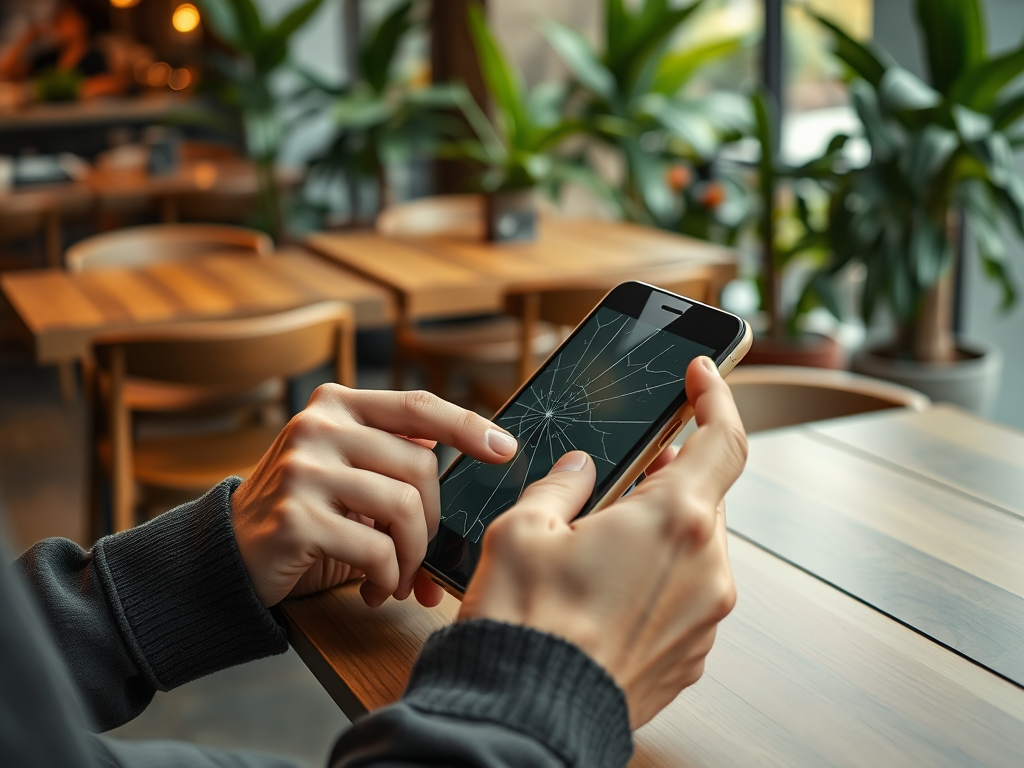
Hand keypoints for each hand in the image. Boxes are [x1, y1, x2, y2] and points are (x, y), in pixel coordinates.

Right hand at [231, 386, 517, 607]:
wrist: (227, 557)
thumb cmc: (307, 516)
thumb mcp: (349, 473)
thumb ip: (397, 458)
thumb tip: (480, 463)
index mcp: (337, 405)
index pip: (418, 406)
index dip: (468, 426)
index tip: (506, 449)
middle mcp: (318, 427)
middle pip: (421, 467)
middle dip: (433, 522)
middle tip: (421, 555)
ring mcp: (303, 469)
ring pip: (404, 508)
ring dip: (413, 556)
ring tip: (399, 578)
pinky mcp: (295, 517)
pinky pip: (376, 549)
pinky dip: (388, 577)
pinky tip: (375, 589)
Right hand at [460, 356, 745, 727]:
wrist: (526, 718)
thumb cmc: (523, 623)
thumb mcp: (522, 530)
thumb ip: (562, 486)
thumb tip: (580, 472)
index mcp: (674, 521)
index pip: (724, 441)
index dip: (718, 399)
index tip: (705, 377)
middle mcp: (707, 570)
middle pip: (705, 499)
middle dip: (670, 477)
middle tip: (629, 471)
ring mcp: (705, 619)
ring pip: (695, 551)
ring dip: (661, 534)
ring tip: (602, 541)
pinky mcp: (691, 657)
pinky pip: (687, 599)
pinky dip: (658, 581)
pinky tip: (606, 591)